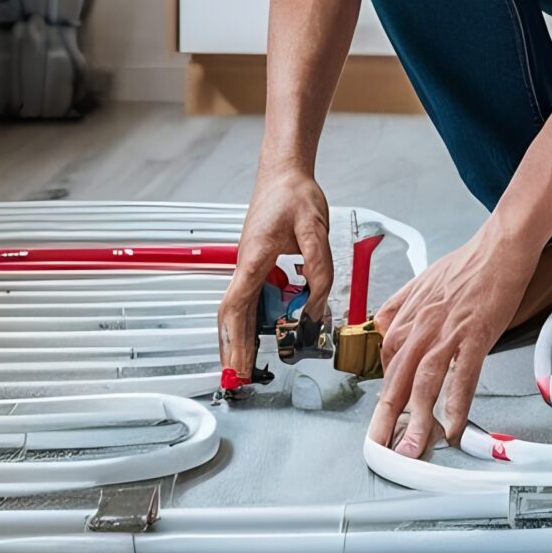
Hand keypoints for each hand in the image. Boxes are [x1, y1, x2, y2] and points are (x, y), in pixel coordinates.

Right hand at [216, 163, 334, 374]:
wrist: (284, 173)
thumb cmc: (294, 194)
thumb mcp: (315, 229)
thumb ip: (319, 269)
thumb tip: (316, 306)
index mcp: (254, 257)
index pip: (237, 306)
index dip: (236, 340)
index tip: (238, 365)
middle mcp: (246, 265)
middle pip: (232, 315)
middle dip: (233, 349)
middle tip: (238, 379)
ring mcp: (249, 266)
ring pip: (239, 310)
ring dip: (240, 338)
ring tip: (244, 366)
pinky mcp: (257, 265)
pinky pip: (251, 300)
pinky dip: (252, 322)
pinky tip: (259, 336)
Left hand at [367, 223, 533, 456]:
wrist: (499, 246)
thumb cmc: (467, 264)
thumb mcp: (422, 281)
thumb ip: (400, 305)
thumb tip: (383, 324)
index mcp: (408, 315)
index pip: (388, 363)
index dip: (386, 394)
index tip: (385, 417)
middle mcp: (422, 326)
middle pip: (398, 379)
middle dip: (387, 419)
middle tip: (382, 447)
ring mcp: (447, 332)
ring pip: (424, 383)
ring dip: (416, 420)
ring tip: (413, 448)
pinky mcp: (475, 335)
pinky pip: (462, 375)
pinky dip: (455, 403)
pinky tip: (452, 425)